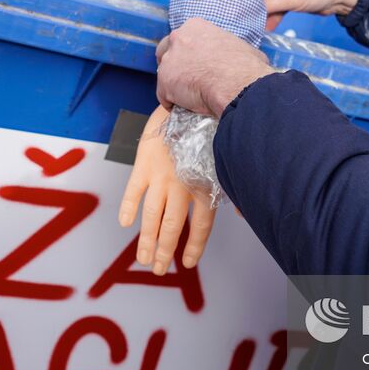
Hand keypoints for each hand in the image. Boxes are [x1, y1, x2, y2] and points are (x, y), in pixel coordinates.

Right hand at [118, 106, 216, 272]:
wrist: (189, 100)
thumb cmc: (209, 129)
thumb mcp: (223, 158)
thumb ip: (230, 186)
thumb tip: (243, 212)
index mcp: (204, 185)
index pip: (201, 225)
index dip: (194, 246)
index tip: (188, 263)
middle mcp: (182, 185)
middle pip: (172, 226)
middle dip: (164, 250)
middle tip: (157, 270)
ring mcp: (161, 176)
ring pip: (152, 215)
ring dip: (147, 239)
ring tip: (142, 259)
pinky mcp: (143, 163)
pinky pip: (133, 191)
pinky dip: (128, 208)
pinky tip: (126, 223)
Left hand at [155, 18, 273, 117]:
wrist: (237, 83)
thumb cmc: (244, 66)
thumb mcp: (242, 47)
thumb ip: (232, 49)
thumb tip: (243, 58)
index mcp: (196, 27)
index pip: (184, 38)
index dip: (189, 53)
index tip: (197, 63)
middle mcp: (178, 38)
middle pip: (165, 51)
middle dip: (174, 65)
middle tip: (188, 79)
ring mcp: (169, 60)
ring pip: (164, 74)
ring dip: (174, 84)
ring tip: (190, 96)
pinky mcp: (164, 81)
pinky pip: (164, 96)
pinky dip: (174, 103)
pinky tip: (187, 107)